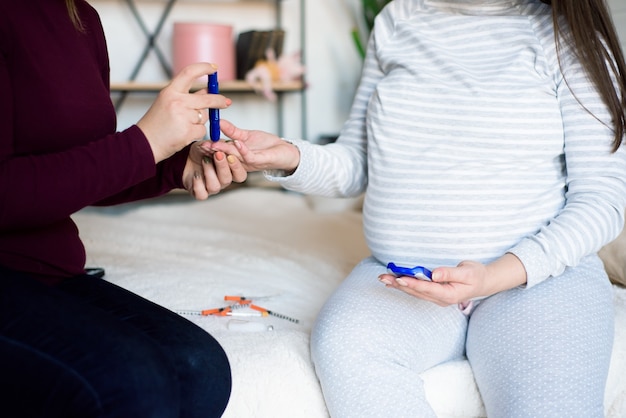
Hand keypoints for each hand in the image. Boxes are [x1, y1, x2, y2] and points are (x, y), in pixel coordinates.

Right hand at [136, 63, 231, 162]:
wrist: (145, 143)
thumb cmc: (156, 124)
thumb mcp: (168, 103)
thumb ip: (187, 96)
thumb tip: (208, 90)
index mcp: (170, 91)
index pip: (189, 72)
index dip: (204, 68)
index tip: (214, 68)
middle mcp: (177, 102)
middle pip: (207, 99)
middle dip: (219, 101)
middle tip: (226, 102)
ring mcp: (183, 117)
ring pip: (204, 116)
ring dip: (199, 122)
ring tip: (182, 126)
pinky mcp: (188, 132)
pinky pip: (202, 130)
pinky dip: (196, 133)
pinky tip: (184, 135)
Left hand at [182, 142, 246, 199]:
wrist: (185, 158)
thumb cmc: (202, 152)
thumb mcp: (211, 145)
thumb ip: (219, 144)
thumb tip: (223, 141)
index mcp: (230, 171)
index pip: (240, 174)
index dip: (237, 166)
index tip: (230, 155)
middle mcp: (223, 180)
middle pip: (227, 180)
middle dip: (222, 166)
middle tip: (217, 154)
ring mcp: (212, 187)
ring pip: (215, 186)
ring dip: (209, 172)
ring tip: (204, 160)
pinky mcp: (200, 193)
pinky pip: (202, 194)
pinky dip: (198, 184)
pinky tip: (196, 174)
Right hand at [204, 119, 300, 172]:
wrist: (285, 152)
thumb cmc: (266, 145)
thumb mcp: (246, 136)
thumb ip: (232, 131)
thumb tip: (219, 121)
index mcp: (235, 156)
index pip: (219, 152)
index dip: (209, 148)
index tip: (198, 143)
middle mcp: (241, 161)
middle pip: (224, 157)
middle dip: (213, 151)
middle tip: (202, 145)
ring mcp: (250, 162)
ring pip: (234, 158)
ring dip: (224, 151)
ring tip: (215, 145)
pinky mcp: (260, 161)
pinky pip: (249, 156)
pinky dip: (242, 149)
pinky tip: (237, 142)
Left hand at [378, 253, 526, 305]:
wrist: (484, 282)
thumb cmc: (476, 275)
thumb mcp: (467, 272)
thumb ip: (450, 273)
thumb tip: (434, 274)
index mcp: (449, 294)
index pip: (427, 288)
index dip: (412, 283)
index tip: (399, 277)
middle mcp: (440, 298)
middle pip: (416, 291)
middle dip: (399, 284)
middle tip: (383, 277)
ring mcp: (436, 297)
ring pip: (414, 292)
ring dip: (398, 285)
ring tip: (383, 279)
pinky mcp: (434, 294)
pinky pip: (416, 291)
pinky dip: (404, 285)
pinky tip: (394, 282)